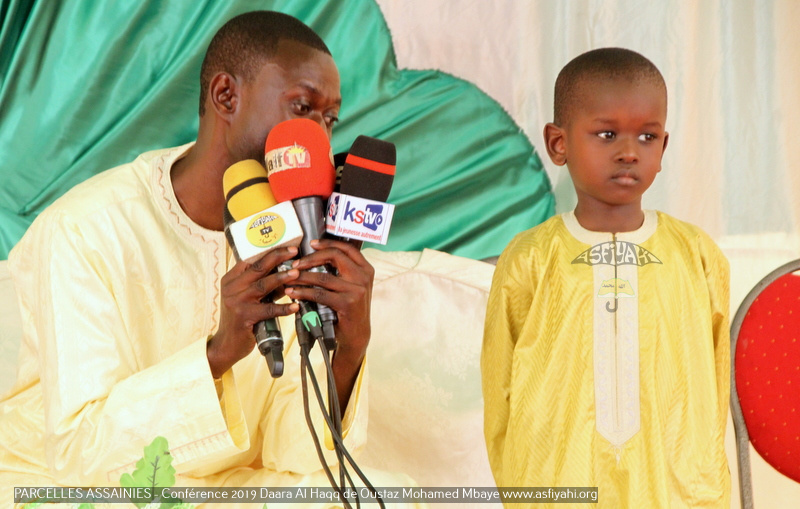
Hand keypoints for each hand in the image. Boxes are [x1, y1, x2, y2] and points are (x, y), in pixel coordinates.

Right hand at [207, 246, 299, 378]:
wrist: (227, 344)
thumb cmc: (241, 318)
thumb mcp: (248, 297)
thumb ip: (263, 285)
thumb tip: (288, 272)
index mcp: (231, 279)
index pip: (251, 260)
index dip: (269, 252)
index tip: (287, 247)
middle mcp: (231, 288)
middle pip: (257, 268)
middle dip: (277, 257)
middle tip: (294, 252)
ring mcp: (236, 302)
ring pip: (262, 285)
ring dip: (281, 278)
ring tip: (297, 273)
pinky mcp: (244, 317)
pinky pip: (267, 310)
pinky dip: (283, 308)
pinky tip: (295, 306)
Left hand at [286, 238, 373, 406]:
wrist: (356, 335)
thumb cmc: (349, 309)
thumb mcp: (351, 286)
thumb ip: (342, 271)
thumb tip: (316, 255)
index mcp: (366, 269)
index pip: (346, 248)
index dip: (327, 243)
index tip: (311, 244)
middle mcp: (363, 277)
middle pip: (335, 256)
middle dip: (311, 258)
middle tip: (295, 264)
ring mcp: (357, 290)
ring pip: (323, 276)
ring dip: (302, 277)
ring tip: (289, 279)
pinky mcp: (347, 303)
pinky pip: (320, 294)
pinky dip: (303, 292)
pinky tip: (293, 293)